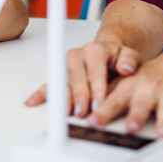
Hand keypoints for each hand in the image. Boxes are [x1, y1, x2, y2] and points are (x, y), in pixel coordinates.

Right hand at [26, 40, 141, 118]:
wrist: (108, 53)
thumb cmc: (117, 58)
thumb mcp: (130, 55)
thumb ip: (129, 60)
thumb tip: (126, 67)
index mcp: (94, 49)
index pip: (95, 70)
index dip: (97, 87)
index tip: (99, 102)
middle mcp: (77, 56)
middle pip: (77, 78)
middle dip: (80, 96)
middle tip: (83, 112)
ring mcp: (67, 66)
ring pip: (63, 83)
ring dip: (63, 98)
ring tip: (65, 112)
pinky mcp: (61, 75)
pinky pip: (49, 84)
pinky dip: (41, 93)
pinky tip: (33, 101)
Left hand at [87, 47, 162, 137]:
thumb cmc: (149, 77)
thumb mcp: (127, 82)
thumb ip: (110, 94)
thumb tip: (87, 108)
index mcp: (130, 85)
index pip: (113, 100)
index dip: (103, 112)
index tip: (93, 121)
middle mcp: (149, 90)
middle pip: (141, 105)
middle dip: (136, 116)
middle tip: (130, 128)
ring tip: (162, 132)